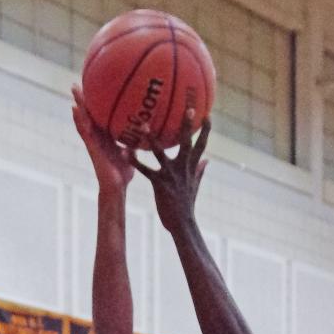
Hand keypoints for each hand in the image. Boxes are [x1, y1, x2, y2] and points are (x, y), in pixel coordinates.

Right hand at [71, 86, 134, 192]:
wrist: (116, 188)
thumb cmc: (123, 175)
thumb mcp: (131, 156)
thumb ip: (134, 145)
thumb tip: (145, 134)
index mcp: (106, 137)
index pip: (100, 116)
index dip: (96, 104)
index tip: (95, 88)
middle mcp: (97, 137)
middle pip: (89, 114)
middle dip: (84, 99)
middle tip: (79, 83)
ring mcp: (93, 141)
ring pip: (83, 119)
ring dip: (78, 104)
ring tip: (74, 90)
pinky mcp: (91, 147)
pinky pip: (83, 130)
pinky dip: (78, 119)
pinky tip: (74, 109)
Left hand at [133, 109, 209, 232]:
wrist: (181, 224)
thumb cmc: (187, 206)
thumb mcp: (195, 187)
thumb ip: (200, 171)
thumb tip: (208, 160)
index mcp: (191, 168)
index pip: (201, 146)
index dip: (205, 131)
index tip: (208, 115)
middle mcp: (182, 168)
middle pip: (186, 143)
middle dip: (188, 126)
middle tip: (189, 108)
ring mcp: (170, 175)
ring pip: (160, 152)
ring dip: (151, 138)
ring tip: (143, 124)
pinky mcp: (159, 183)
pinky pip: (144, 169)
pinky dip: (134, 161)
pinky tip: (124, 152)